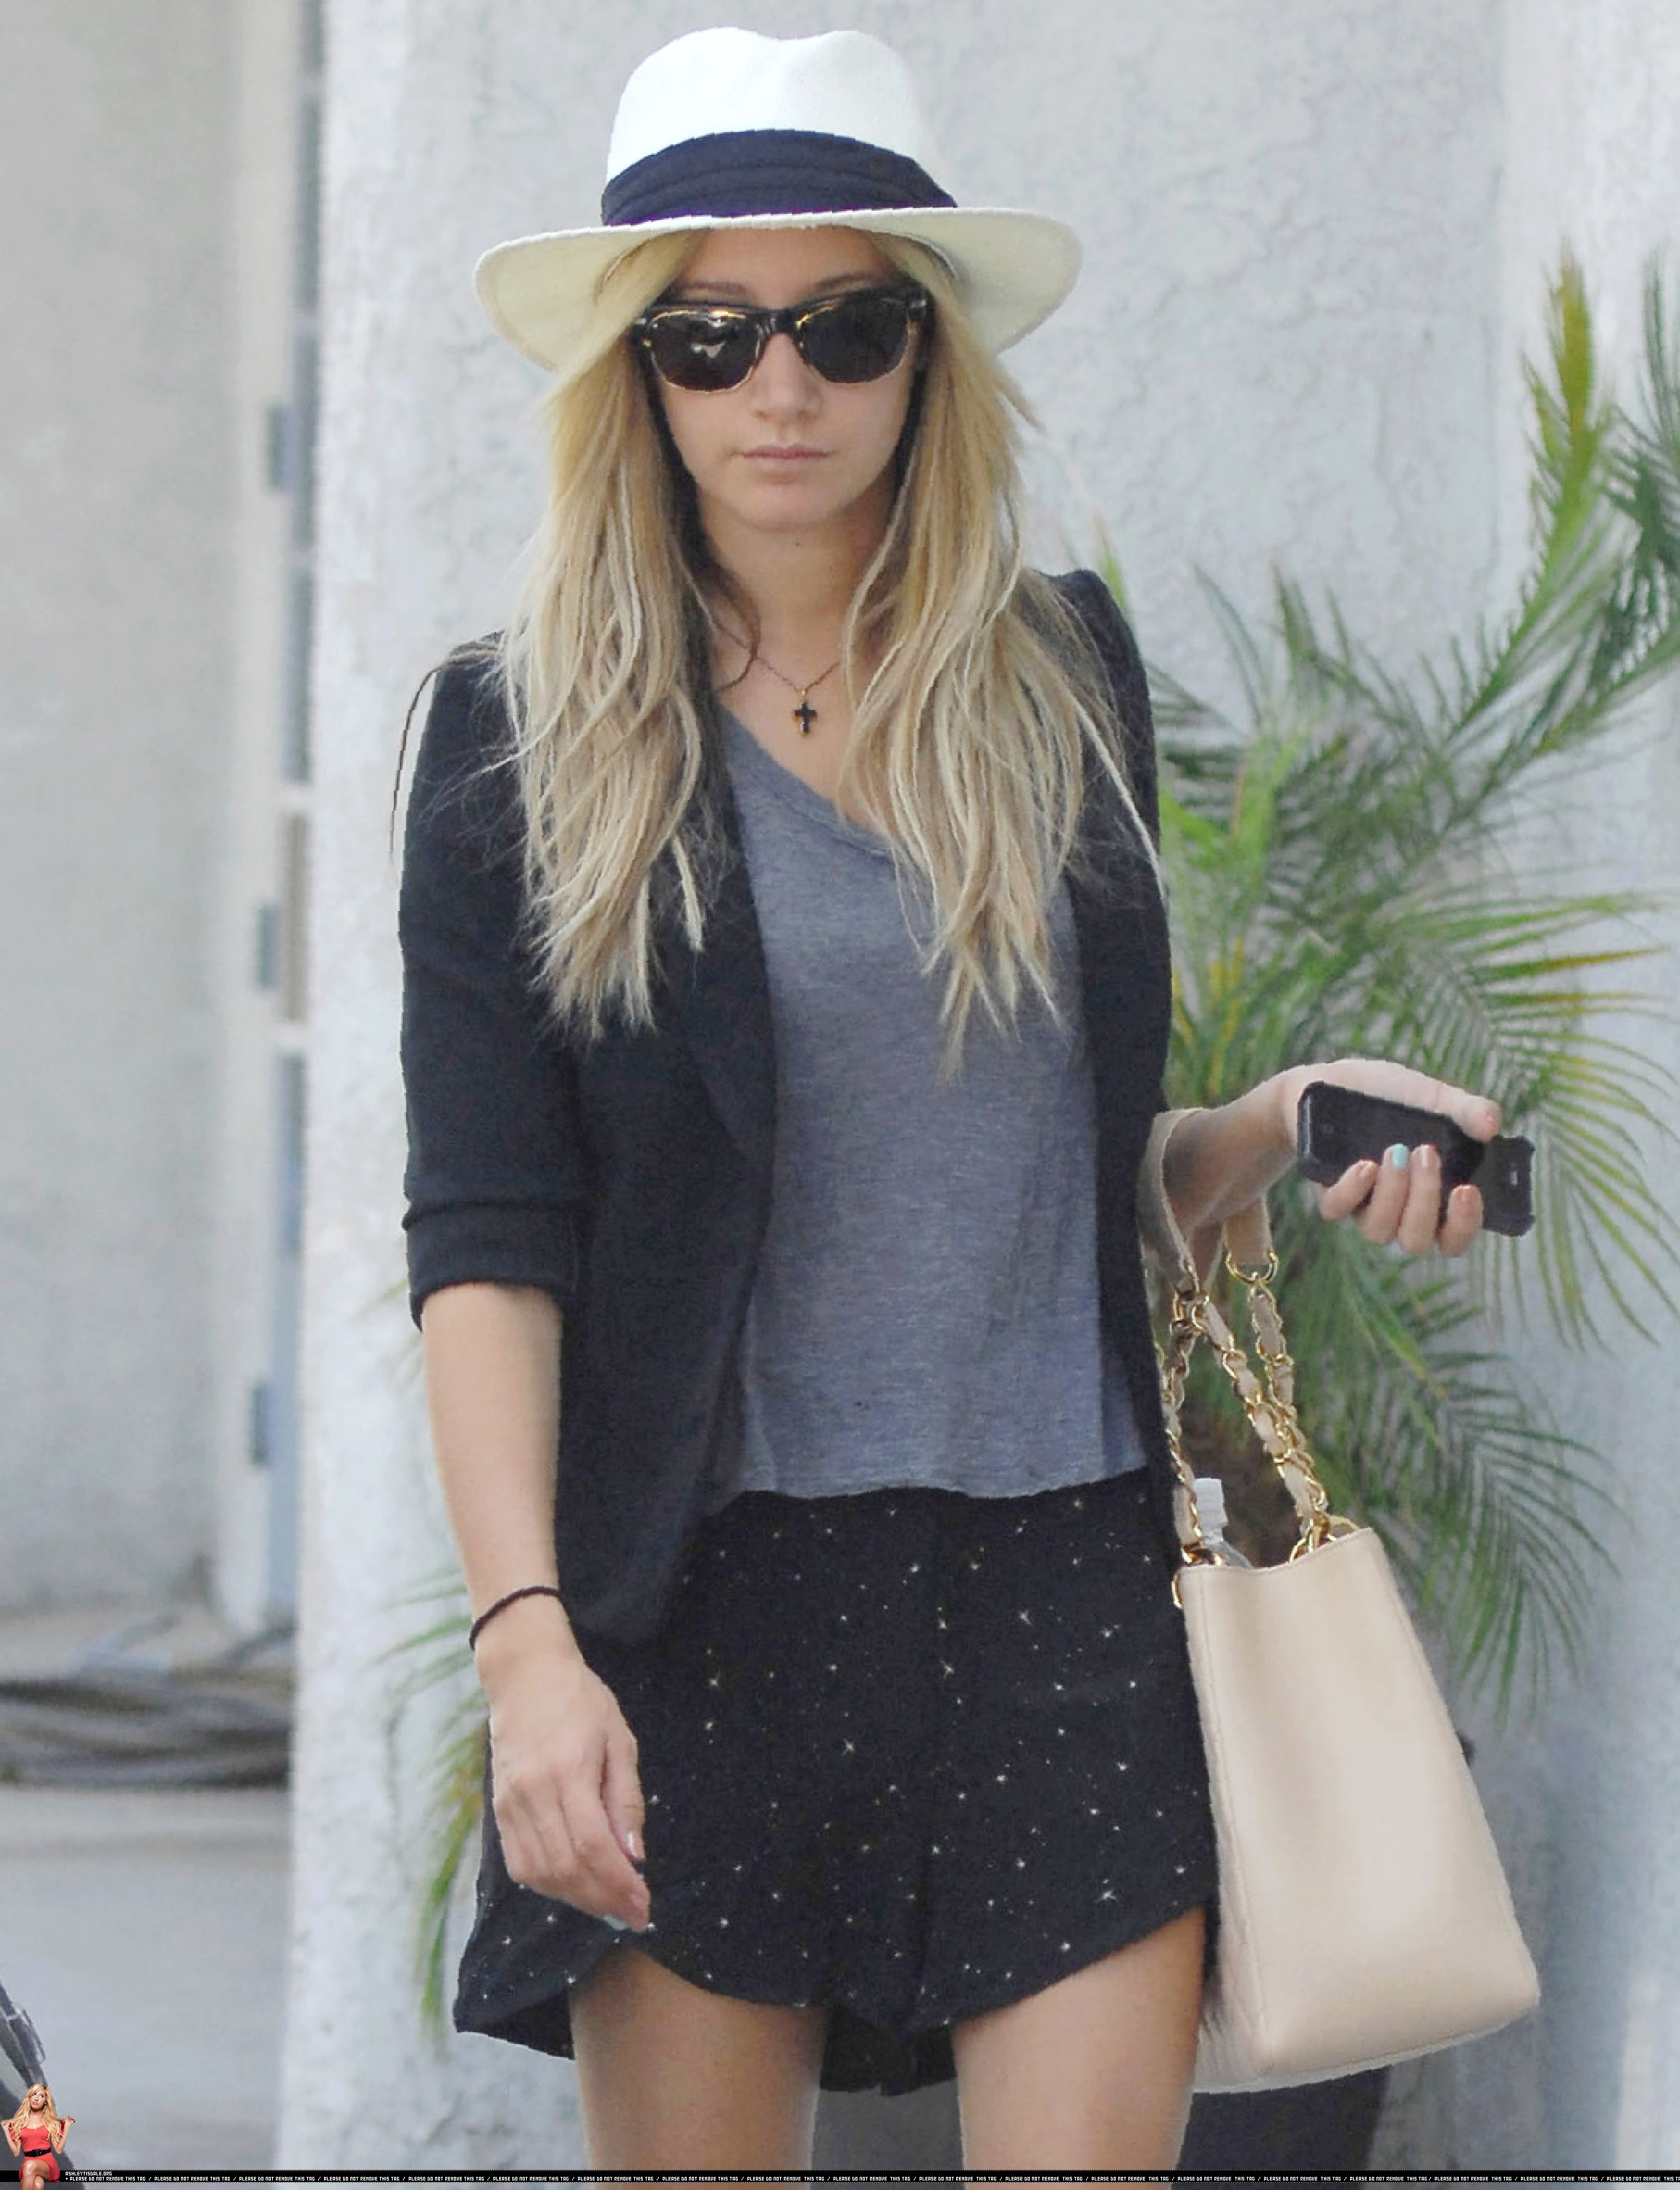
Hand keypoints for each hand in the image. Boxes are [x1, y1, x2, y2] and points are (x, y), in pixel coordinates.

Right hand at [477, 1604, 649, 1929]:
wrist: (525, 1677)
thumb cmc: (582, 1702)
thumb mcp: (620, 1740)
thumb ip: (626, 1799)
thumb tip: (635, 1856)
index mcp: (568, 1771)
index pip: (592, 1846)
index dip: (618, 1885)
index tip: (643, 1906)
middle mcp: (533, 1793)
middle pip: (566, 1868)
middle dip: (602, 1900)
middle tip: (631, 1913)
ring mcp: (510, 1804)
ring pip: (540, 1873)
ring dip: (575, 1898)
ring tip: (607, 1903)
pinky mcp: (498, 1810)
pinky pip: (520, 1863)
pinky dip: (547, 1884)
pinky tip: (572, 1885)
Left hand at [1273, 1057, 1500, 1258]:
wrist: (1332, 1083)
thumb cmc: (1391, 1096)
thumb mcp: (1432, 1097)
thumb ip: (1466, 1110)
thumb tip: (1493, 1124)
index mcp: (1434, 1195)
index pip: (1454, 1237)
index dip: (1464, 1226)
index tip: (1467, 1190)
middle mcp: (1400, 1210)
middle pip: (1416, 1239)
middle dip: (1425, 1200)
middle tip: (1427, 1153)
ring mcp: (1363, 1205)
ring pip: (1379, 1231)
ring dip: (1393, 1194)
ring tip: (1396, 1151)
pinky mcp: (1329, 1193)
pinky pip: (1337, 1210)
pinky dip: (1353, 1190)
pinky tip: (1365, 1165)